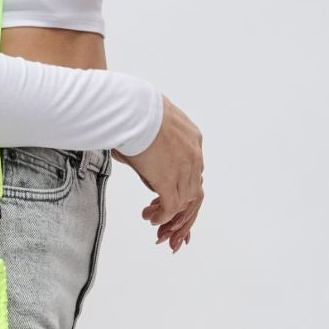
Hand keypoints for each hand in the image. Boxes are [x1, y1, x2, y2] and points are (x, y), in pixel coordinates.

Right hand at [111, 96, 202, 250]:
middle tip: (164, 210)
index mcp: (193, 138)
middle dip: (179, 202)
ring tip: (155, 217)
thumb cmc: (135, 110)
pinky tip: (153, 219)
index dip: (183, 183)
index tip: (170, 191)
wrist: (133, 110)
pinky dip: (163, 216)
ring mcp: (184, 168)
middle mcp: (194, 154)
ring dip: (170, 211)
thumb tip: (135, 143)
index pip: (195, 168)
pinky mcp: (169, 180)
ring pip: (184, 199)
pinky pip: (172, 206)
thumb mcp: (152, 123)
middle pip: (193, 187)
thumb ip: (151, 138)